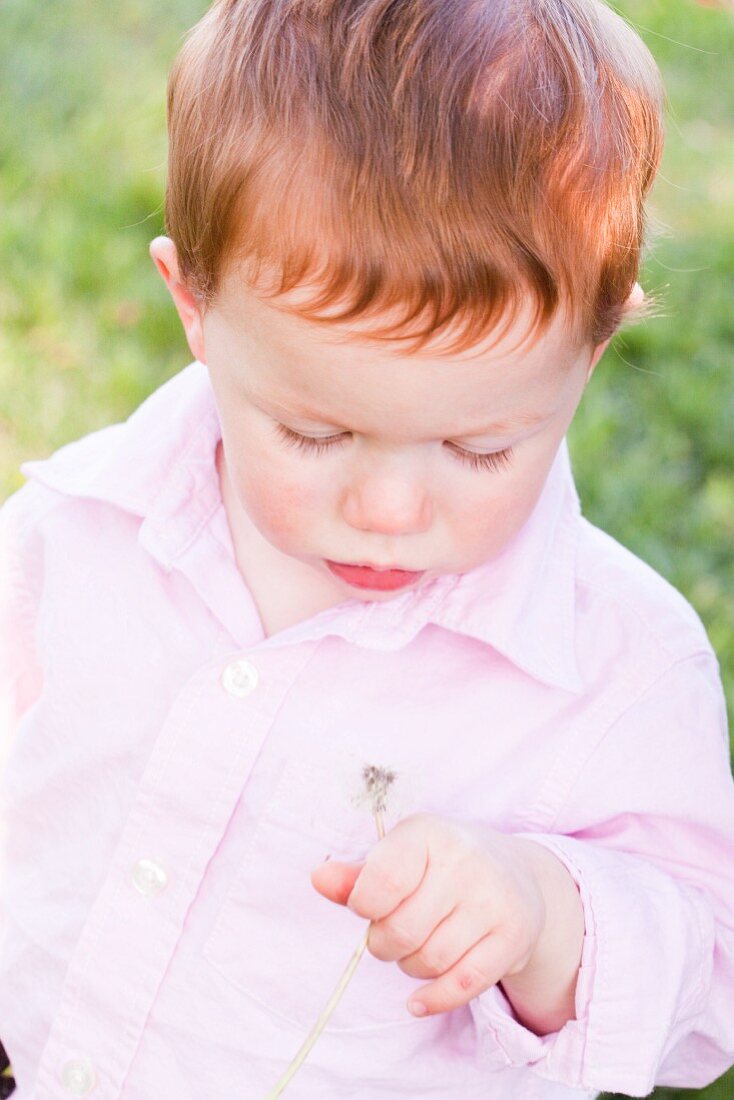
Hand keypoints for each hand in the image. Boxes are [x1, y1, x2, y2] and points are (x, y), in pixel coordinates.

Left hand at [310, 812, 547, 1017]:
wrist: (518, 875)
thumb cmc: (442, 865)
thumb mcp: (401, 856)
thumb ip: (357, 875)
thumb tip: (318, 879)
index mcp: (428, 833)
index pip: (381, 882)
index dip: (364, 906)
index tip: (369, 907)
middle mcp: (465, 860)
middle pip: (402, 931)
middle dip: (385, 944)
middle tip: (393, 934)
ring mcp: (494, 898)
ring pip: (430, 961)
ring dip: (412, 966)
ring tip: (419, 946)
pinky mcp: (514, 935)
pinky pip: (464, 984)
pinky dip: (434, 998)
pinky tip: (420, 998)